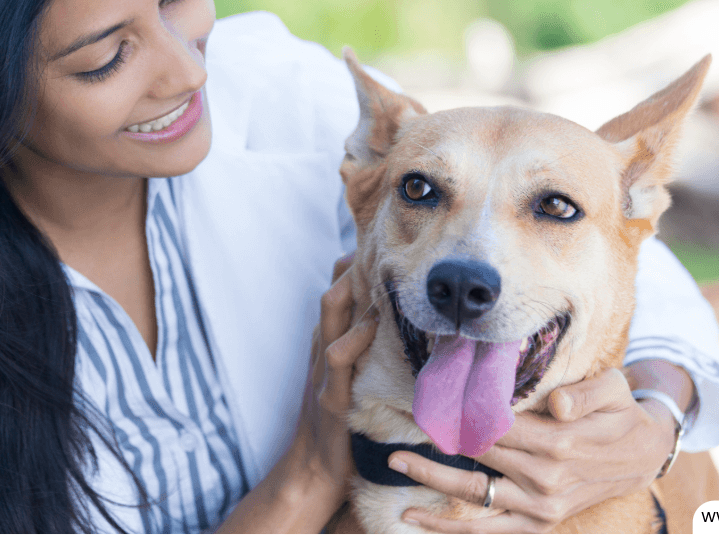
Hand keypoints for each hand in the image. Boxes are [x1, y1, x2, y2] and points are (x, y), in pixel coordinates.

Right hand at [294, 252, 377, 497]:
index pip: (337, 287)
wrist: (316, 469)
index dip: (356, 264)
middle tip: (388, 250)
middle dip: (356, 264)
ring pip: (330, 309)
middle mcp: (322, 345)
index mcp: (328, 341)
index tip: (387, 251)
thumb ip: (366, 352)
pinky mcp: (330, 394)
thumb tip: (403, 329)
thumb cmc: (343, 424)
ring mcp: (322, 367)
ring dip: (354, 287)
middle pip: (334, 288)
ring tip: (381, 274)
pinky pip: (338, 355)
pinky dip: (355, 337)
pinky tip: (373, 325)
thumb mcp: (352, 379)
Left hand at [391, 367, 679, 532]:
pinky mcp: (540, 523)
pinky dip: (450, 528)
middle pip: (477, 456)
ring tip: (395, 464)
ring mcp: (541, 506)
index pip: (495, 426)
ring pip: (474, 496)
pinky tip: (416, 520)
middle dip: (436, 440)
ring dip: (432, 480)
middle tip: (402, 421)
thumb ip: (585, 394)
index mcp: (560, 442)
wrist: (644, 454)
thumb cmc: (620, 413)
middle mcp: (546, 479)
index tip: (427, 401)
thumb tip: (556, 401)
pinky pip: (488, 530)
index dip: (459, 413)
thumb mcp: (613, 390)